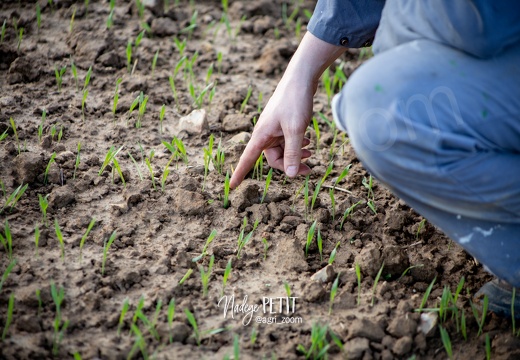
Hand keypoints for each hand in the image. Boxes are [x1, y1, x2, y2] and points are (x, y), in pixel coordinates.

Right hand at [229, 32, 345, 187]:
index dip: (240, 173)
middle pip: (274, 159)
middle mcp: (265, 134)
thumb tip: (289, 175)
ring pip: (283, 151)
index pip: (247, 159)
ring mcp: (274, 129)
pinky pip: (287, 142)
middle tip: (309, 167)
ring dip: (296, 154)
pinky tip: (308, 141)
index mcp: (261, 135)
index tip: (232, 187)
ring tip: (311, 151)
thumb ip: (293, 153)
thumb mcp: (296, 130)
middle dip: (290, 164)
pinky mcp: (282, 125)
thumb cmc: (295, 102)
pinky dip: (297, 144)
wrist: (301, 79)